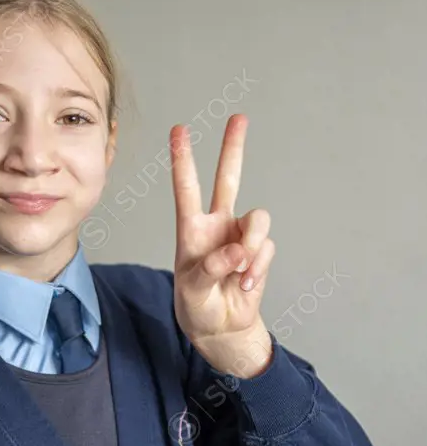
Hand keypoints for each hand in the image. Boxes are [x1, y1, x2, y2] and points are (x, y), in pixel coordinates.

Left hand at [170, 114, 274, 374]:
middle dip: (233, 148)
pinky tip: (246, 285)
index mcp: (191, 229)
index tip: (179, 130)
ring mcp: (240, 237)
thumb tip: (238, 250)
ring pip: (259, 219)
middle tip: (239, 117)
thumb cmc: (197, 306)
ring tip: (240, 273)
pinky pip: (267, 249)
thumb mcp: (193, 290)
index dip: (183, 161)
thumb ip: (212, 268)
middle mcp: (217, 225)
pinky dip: (258, 268)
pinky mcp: (259, 252)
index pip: (186, 190)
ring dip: (253, 245)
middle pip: (228, 179)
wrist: (221, 327)